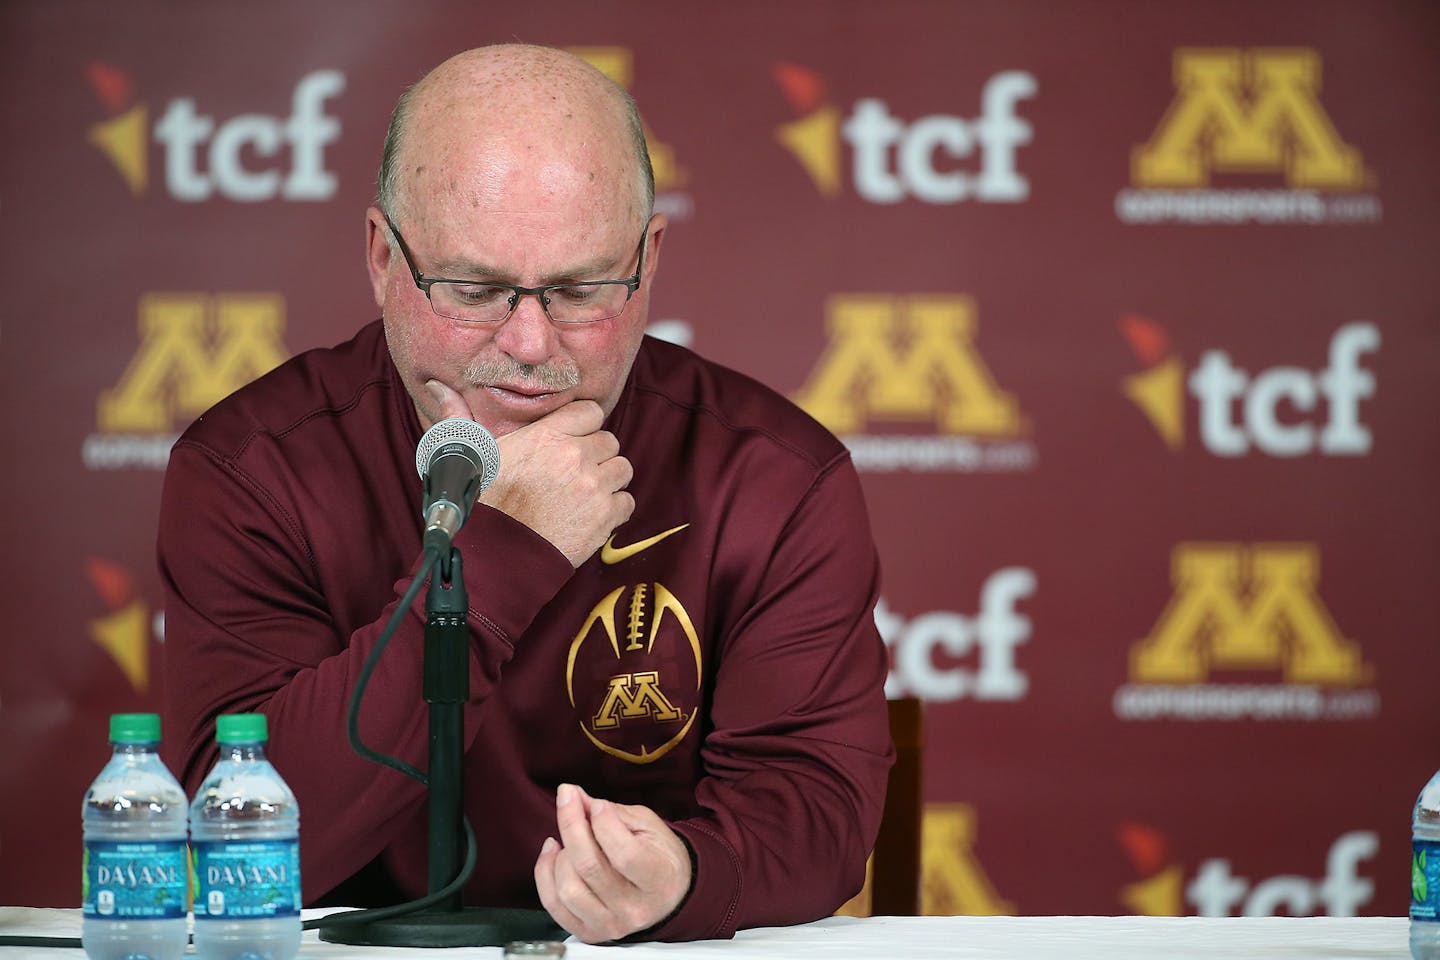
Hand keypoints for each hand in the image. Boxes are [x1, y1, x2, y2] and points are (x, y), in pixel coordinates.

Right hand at [425, 381, 633, 565]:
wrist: (497, 557)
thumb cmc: (482, 507)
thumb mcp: (470, 457)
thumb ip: (461, 419)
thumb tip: (437, 386)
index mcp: (545, 436)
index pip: (590, 411)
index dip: (582, 425)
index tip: (572, 439)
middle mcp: (574, 456)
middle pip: (608, 440)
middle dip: (595, 454)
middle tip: (575, 472)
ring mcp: (593, 486)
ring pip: (622, 469)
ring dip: (608, 480)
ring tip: (585, 493)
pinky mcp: (606, 517)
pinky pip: (627, 501)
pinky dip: (614, 509)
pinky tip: (592, 514)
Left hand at [534, 783, 691, 942]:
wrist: (669, 895)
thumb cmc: (658, 856)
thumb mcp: (647, 825)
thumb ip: (612, 812)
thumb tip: (575, 797)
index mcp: (658, 879)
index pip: (624, 853)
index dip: (605, 823)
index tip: (598, 804)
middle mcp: (634, 908)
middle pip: (590, 867)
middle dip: (572, 824)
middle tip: (568, 798)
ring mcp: (610, 924)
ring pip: (568, 888)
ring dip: (562, 853)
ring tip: (570, 836)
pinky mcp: (590, 932)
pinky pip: (554, 905)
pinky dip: (545, 873)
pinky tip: (553, 853)